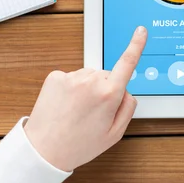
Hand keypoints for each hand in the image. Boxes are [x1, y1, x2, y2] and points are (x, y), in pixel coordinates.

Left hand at [23, 26, 146, 171]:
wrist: (43, 151)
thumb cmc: (79, 145)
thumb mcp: (115, 134)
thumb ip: (128, 108)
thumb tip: (127, 91)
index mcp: (109, 94)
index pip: (127, 63)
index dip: (136, 45)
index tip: (141, 31)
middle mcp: (91, 81)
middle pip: (107, 75)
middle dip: (105, 89)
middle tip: (93, 113)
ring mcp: (72, 77)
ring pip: (88, 76)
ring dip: (86, 89)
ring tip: (76, 112)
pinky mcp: (55, 77)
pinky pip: (71, 78)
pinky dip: (70, 89)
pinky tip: (65, 106)